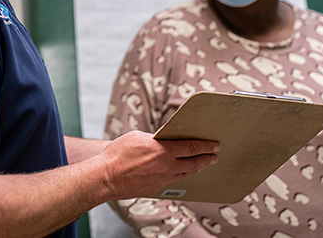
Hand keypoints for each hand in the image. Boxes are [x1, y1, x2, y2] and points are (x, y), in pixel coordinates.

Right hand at [99, 130, 218, 199]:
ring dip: (196, 168)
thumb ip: (155, 137)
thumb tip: (164, 137)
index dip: (206, 146)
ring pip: (185, 173)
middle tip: (214, 156)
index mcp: (164, 150)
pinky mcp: (156, 187)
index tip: (215, 145)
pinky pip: (174, 180)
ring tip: (202, 164)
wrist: (107, 177)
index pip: (192, 147)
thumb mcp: (138, 136)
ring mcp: (163, 179)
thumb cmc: (118, 154)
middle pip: (193, 162)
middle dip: (206, 159)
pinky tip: (182, 173)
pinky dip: (182, 175)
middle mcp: (167, 166)